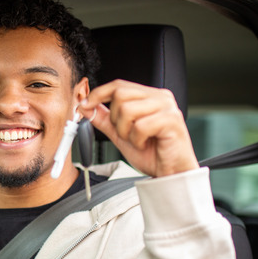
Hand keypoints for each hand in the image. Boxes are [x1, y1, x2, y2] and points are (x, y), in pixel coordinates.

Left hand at [79, 80, 198, 176]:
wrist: (170, 173)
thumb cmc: (152, 154)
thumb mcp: (121, 135)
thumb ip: (105, 120)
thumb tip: (86, 106)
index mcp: (149, 97)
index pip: (119, 85)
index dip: (99, 94)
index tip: (85, 105)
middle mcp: (160, 97)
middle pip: (120, 95)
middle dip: (115, 119)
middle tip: (126, 134)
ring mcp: (167, 107)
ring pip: (128, 109)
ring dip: (126, 132)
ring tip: (137, 141)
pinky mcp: (171, 120)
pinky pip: (141, 126)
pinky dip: (137, 140)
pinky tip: (145, 144)